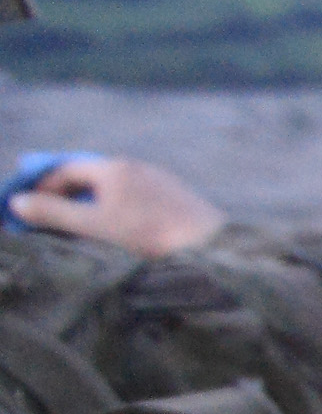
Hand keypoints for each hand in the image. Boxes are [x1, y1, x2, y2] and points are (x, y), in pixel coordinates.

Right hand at [9, 157, 226, 255]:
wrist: (211, 246)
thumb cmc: (150, 234)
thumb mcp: (94, 225)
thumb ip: (54, 214)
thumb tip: (16, 203)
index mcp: (114, 168)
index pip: (66, 169)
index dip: (42, 187)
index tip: (27, 207)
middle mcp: (137, 168)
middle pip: (89, 177)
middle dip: (64, 195)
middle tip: (47, 217)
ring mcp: (158, 181)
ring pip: (113, 188)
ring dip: (90, 203)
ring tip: (77, 226)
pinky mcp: (174, 198)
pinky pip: (134, 198)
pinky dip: (114, 208)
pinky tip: (116, 230)